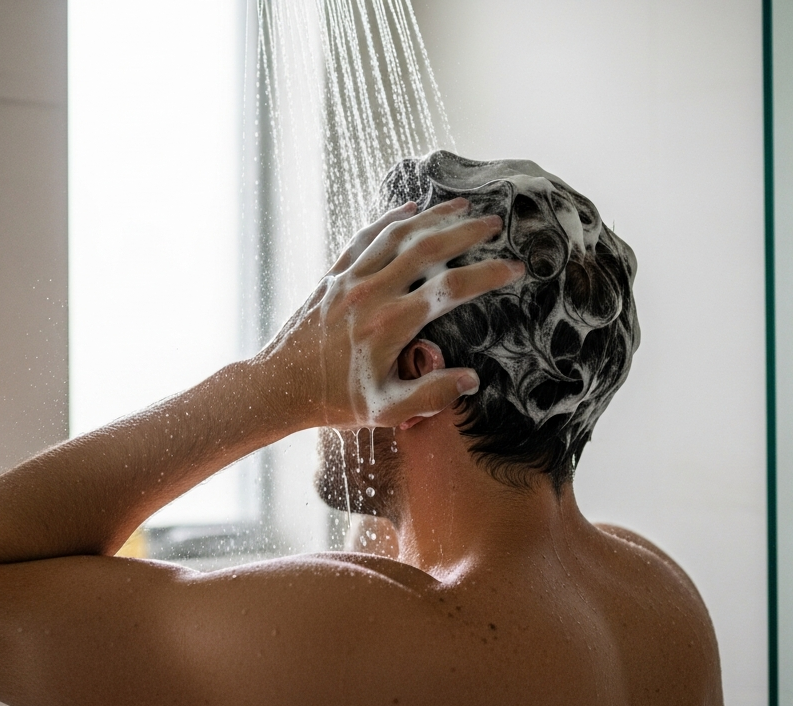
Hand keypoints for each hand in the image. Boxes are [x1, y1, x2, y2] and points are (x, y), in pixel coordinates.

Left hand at [255, 198, 524, 428]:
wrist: (278, 387)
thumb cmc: (334, 402)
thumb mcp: (386, 412)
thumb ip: (430, 396)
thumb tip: (471, 379)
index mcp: (390, 325)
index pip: (451, 288)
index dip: (487, 274)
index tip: (514, 268)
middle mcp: (371, 293)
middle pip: (427, 247)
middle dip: (466, 231)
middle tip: (496, 223)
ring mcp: (349, 280)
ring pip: (397, 234)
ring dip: (433, 217)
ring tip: (463, 205)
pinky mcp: (333, 276)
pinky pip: (365, 237)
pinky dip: (390, 218)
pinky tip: (410, 208)